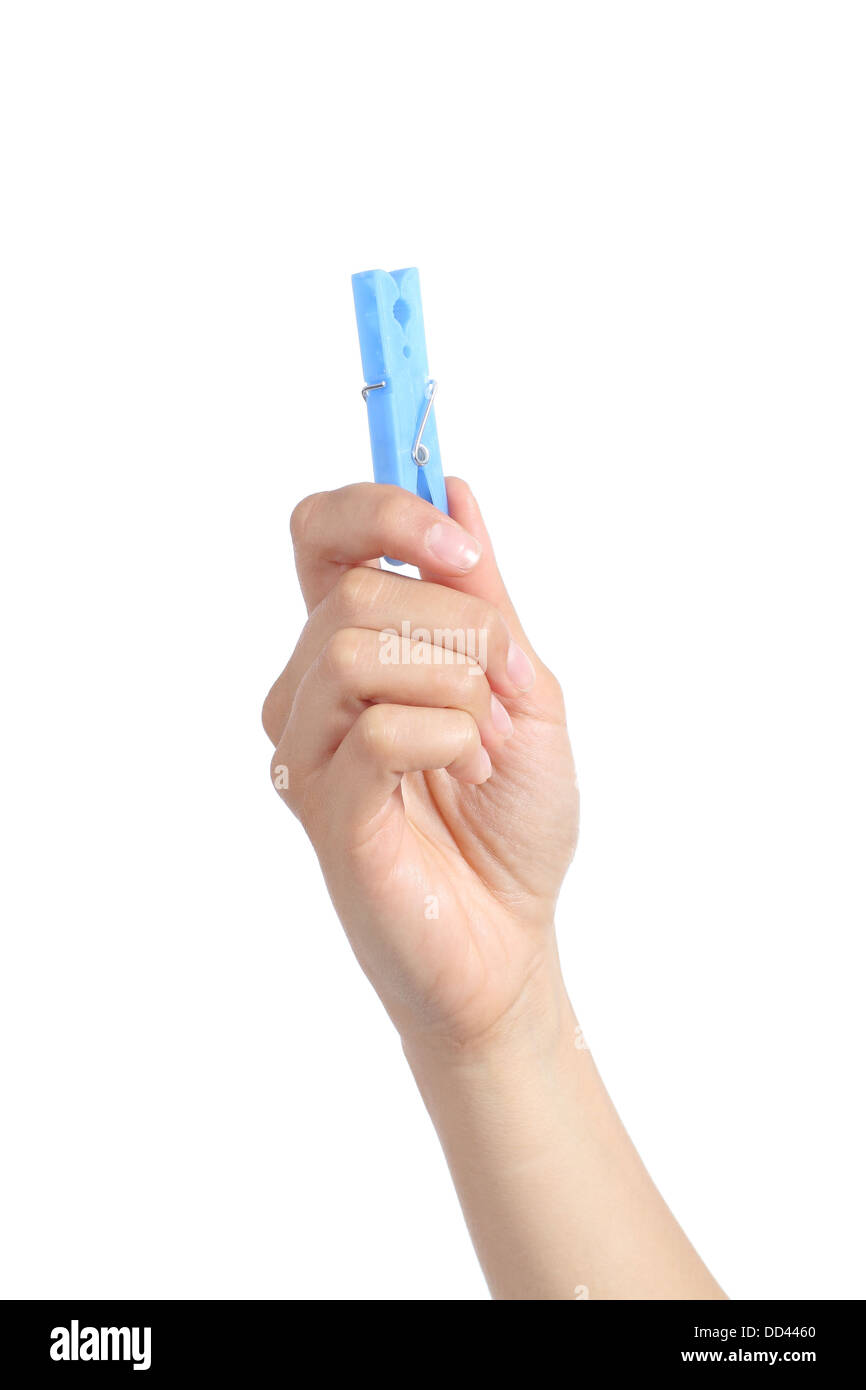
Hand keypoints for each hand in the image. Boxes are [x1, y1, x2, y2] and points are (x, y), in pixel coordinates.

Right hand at [263, 478, 578, 1050]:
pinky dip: (451, 738)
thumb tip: (456, 489)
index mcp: (355, 648)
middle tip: (503, 686)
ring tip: (481, 743)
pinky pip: (380, 727)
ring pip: (356, 648)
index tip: (457, 543)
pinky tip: (462, 775)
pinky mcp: (323, 807)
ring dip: (456, 686)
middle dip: (459, 625)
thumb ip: (483, 597)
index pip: (322, 533)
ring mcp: (308, 749)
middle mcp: (312, 690)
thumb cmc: (511, 822)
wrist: (512, 939)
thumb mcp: (522, 685)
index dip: (382, 512)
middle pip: (353, 591)